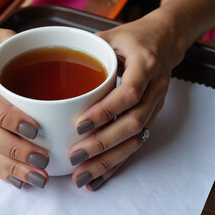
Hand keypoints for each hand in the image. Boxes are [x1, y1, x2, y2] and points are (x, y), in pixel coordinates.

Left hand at [68, 10, 184, 190]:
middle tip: (75, 158)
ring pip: (136, 140)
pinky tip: (99, 177)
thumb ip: (86, 51)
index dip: (106, 111)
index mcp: (145, 64)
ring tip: (83, 177)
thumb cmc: (133, 38)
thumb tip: (50, 64)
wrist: (164, 41)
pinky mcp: (152, 117)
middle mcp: (155, 88)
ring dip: (109, 161)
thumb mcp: (110, 36)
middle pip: (133, 123)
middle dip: (103, 144)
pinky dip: (118, 163)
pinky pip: (137, 144)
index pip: (129, 92)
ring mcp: (156, 105)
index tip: (79, 125)